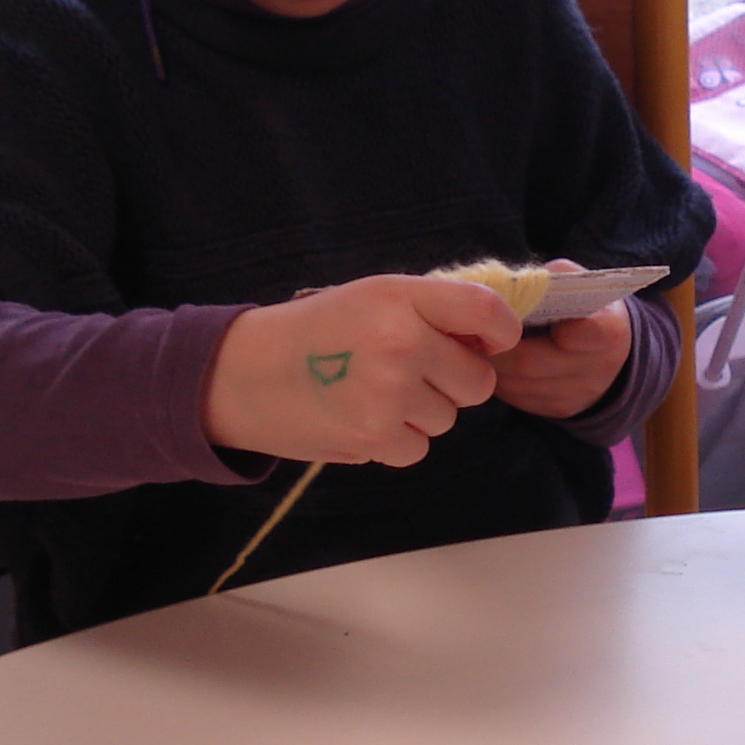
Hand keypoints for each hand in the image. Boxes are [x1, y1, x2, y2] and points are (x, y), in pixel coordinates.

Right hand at [202, 274, 520, 464]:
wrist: (244, 373)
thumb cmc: (315, 332)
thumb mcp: (372, 298)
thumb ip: (432, 310)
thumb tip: (495, 335)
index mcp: (401, 297)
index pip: (486, 311)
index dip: (501, 332)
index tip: (492, 342)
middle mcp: (402, 341)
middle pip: (478, 380)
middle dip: (455, 382)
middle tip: (413, 373)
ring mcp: (390, 391)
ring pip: (448, 417)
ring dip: (421, 412)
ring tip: (372, 392)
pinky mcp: (375, 435)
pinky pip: (419, 447)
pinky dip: (397, 441)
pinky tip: (361, 417)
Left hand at [492, 260, 635, 418]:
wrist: (608, 355)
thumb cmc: (586, 310)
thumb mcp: (581, 285)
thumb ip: (556, 277)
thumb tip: (516, 284)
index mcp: (609, 331)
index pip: (589, 332)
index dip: (560, 327)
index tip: (539, 316)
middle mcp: (597, 369)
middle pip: (533, 362)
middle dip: (497, 346)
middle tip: (474, 329)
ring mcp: (577, 396)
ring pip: (517, 383)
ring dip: (491, 363)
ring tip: (478, 342)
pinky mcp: (558, 410)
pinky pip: (516, 397)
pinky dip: (498, 377)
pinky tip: (494, 359)